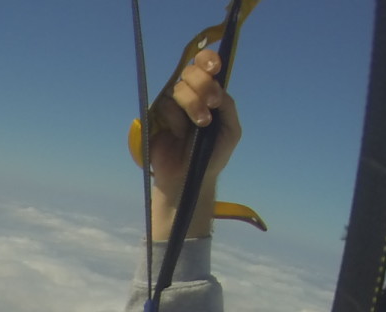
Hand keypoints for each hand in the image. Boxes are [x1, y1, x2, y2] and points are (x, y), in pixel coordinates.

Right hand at [149, 47, 241, 239]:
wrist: (190, 178)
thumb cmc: (212, 156)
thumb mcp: (231, 131)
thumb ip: (228, 107)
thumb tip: (219, 86)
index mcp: (207, 93)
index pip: (204, 64)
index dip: (207, 59)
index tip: (214, 67)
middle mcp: (188, 95)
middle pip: (190, 72)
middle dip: (203, 84)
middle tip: (212, 103)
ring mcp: (171, 106)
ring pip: (178, 88)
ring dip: (192, 104)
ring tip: (201, 123)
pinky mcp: (155, 118)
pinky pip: (165, 106)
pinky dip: (176, 118)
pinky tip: (180, 134)